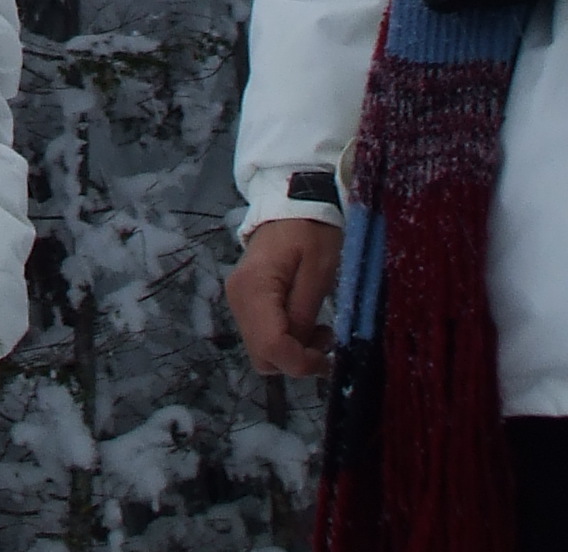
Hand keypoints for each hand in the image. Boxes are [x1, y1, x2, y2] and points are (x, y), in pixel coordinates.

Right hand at [227, 217, 341, 377]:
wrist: (291, 203)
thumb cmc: (311, 231)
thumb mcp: (319, 271)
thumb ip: (305, 313)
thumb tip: (300, 351)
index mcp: (254, 288)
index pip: (271, 347)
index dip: (301, 363)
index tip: (329, 360)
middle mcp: (238, 299)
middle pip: (262, 356)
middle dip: (296, 360)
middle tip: (326, 342)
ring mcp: (238, 301)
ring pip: (262, 351)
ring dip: (292, 352)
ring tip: (320, 330)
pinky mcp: (245, 302)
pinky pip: (262, 337)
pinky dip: (285, 341)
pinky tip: (305, 322)